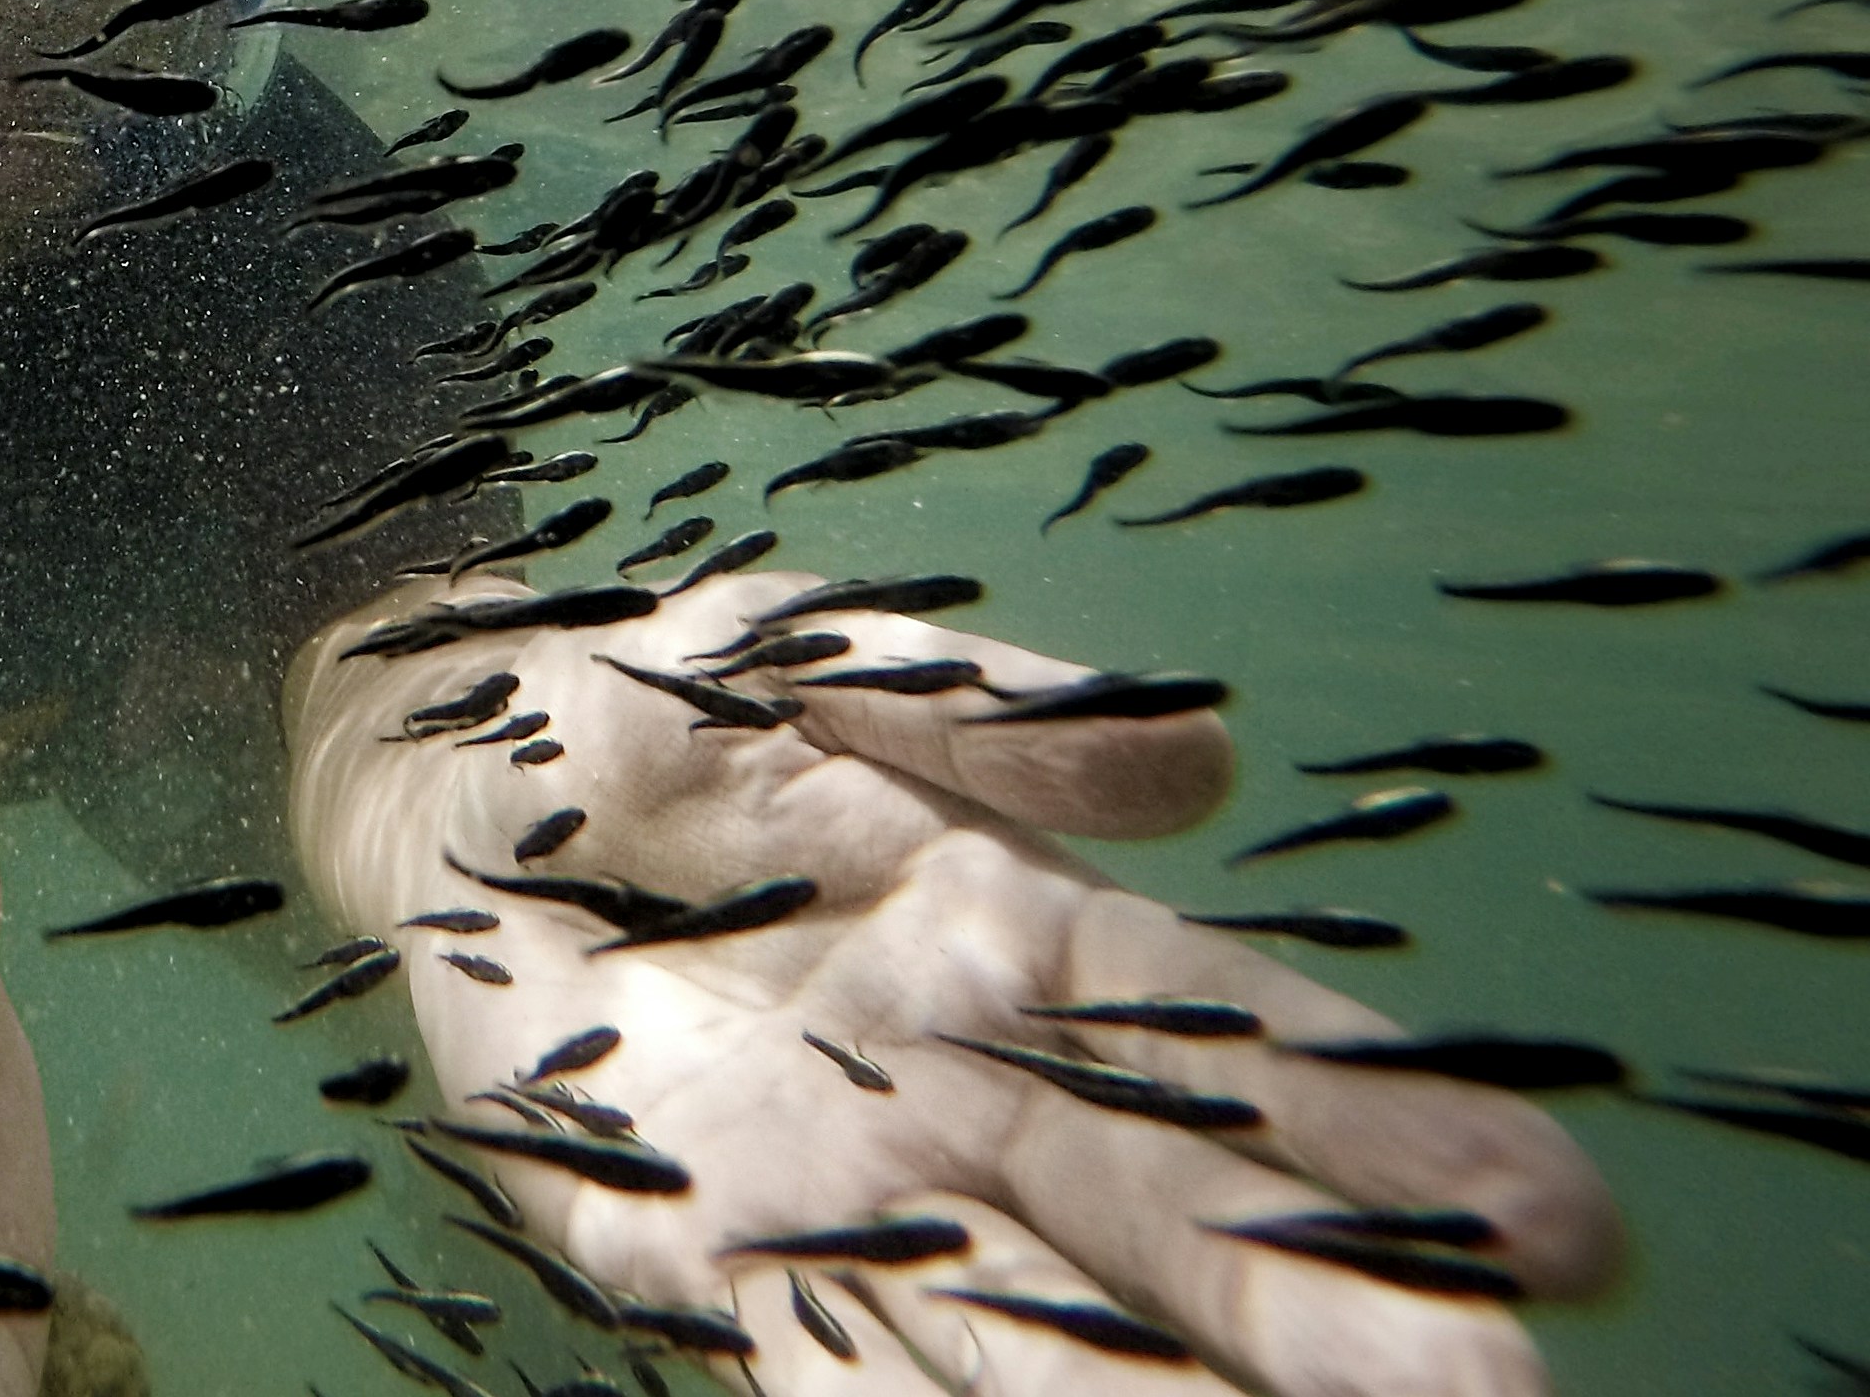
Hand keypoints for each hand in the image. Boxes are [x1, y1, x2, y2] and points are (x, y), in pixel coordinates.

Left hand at [293, 569, 1621, 1395]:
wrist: (428, 789)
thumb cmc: (635, 710)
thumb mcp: (802, 654)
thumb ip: (989, 711)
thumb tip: (1206, 757)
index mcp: (1010, 933)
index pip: (1229, 1037)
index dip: (1385, 1122)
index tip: (1553, 1216)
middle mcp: (961, 1082)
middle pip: (1169, 1211)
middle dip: (1326, 1309)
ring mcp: (843, 1181)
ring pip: (1033, 1318)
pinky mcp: (706, 1247)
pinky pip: (836, 1357)